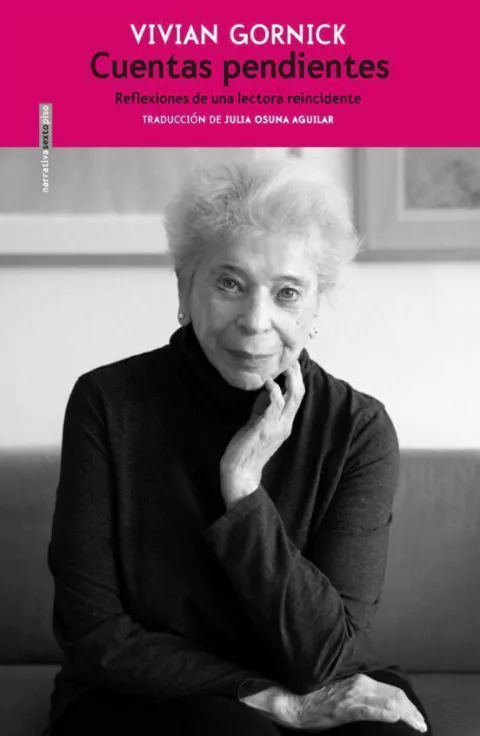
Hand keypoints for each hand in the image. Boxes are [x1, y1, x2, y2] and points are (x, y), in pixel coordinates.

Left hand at [220, 362, 304, 507]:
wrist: (240, 472)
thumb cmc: (246, 448)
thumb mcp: (257, 422)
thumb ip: (263, 407)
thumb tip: (266, 389)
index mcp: (284, 422)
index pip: (297, 396)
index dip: (296, 377)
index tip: (290, 361)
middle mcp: (285, 423)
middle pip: (299, 393)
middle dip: (296, 373)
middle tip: (290, 357)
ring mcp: (277, 426)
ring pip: (293, 396)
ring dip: (289, 377)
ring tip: (283, 364)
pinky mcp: (265, 427)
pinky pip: (275, 405)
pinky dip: (274, 390)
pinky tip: (268, 381)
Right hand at [283, 674, 427, 731]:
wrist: (295, 704)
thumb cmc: (316, 697)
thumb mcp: (342, 691)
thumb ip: (359, 693)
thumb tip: (377, 700)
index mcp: (360, 680)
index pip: (392, 690)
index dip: (408, 703)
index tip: (417, 715)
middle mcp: (360, 685)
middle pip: (395, 695)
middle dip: (412, 710)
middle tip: (422, 724)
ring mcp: (354, 696)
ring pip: (388, 701)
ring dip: (406, 714)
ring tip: (418, 725)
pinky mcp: (346, 708)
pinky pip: (371, 710)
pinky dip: (386, 712)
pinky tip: (396, 716)